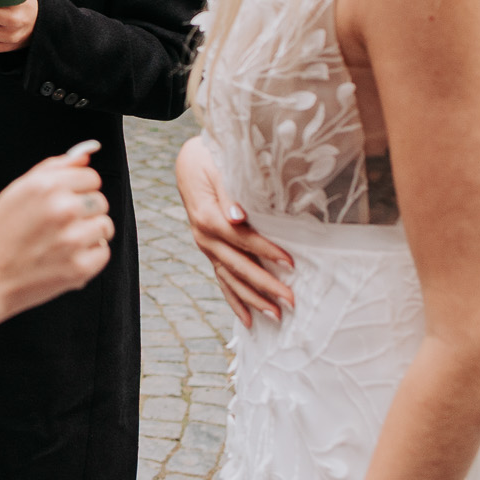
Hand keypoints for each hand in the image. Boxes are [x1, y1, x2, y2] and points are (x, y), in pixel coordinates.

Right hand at [0, 140, 113, 328]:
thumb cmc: (1, 233)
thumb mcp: (17, 190)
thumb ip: (53, 167)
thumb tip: (87, 153)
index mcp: (46, 186)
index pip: (91, 176)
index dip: (77, 189)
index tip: (63, 202)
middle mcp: (63, 208)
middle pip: (100, 200)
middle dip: (84, 211)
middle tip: (59, 225)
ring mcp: (73, 239)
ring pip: (105, 226)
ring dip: (89, 233)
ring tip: (63, 241)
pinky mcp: (80, 267)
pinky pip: (103, 252)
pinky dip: (89, 256)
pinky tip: (65, 257)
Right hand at [175, 135, 293, 326]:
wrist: (189, 163)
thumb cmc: (210, 160)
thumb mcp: (218, 166)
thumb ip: (228, 190)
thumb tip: (238, 216)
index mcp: (207, 215)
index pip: (240, 237)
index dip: (264, 251)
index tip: (290, 263)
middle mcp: (204, 236)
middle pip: (236, 265)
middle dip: (264, 285)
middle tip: (290, 300)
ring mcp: (205, 246)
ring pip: (230, 278)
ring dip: (252, 299)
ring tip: (276, 316)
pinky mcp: (210, 251)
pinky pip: (222, 279)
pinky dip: (235, 300)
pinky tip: (248, 319)